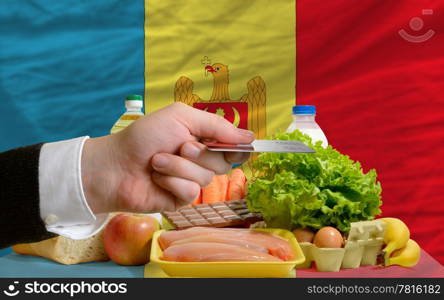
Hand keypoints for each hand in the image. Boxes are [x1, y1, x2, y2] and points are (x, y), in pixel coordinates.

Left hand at [81, 103, 253, 212]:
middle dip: (200, 153)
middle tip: (180, 146)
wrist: (115, 165)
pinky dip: (172, 182)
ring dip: (179, 167)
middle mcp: (200, 159)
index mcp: (203, 137)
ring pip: (206, 178)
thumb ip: (216, 125)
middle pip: (224, 162)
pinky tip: (157, 179)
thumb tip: (250, 136)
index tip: (239, 145)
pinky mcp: (181, 199)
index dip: (238, 146)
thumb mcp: (181, 117)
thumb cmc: (144, 136)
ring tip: (157, 162)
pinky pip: (191, 192)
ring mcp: (191, 179)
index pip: (234, 145)